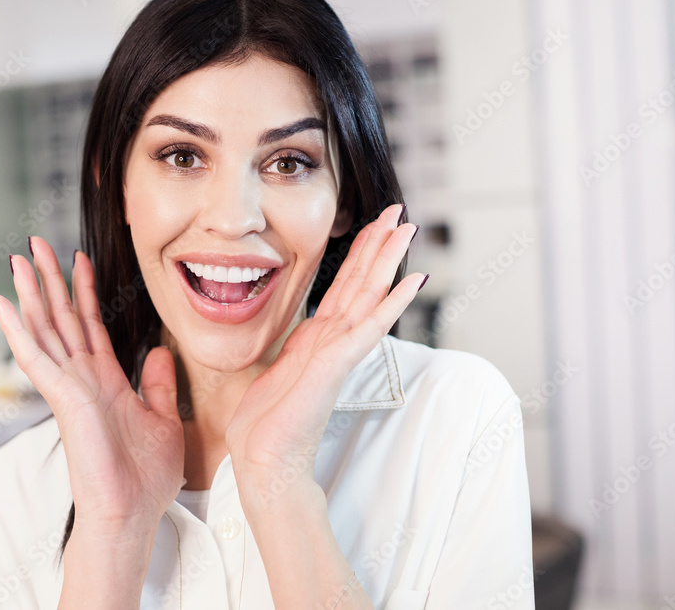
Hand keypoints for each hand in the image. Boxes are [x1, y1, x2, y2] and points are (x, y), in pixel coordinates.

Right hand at [0, 237, 183, 532]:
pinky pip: (36, 359)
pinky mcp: (62, 400)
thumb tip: (157, 351)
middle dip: (50, 281)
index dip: (84, 292)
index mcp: (106, 382)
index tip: (79, 260)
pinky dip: (18, 332)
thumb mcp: (164, 420)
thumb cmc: (145, 479)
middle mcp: (83, 380)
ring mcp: (69, 389)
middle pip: (62, 319)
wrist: (131, 515)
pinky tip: (4, 306)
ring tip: (18, 260)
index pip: (91, 326)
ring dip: (31, 295)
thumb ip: (156, 385)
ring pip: (45, 331)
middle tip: (37, 244)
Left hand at [225, 204, 424, 501]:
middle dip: (381, 245)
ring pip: (369, 296)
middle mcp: (333, 341)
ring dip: (389, 261)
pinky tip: (410, 282)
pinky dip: (391, 303)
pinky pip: (367, 327)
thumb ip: (296, 348)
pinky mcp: (334, 365)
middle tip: (402, 213)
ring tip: (408, 230)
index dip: (361, 254)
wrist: (263, 460)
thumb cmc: (267, 424)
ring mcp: (337, 352)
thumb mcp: (278, 369)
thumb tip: (303, 332)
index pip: (345, 287)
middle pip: (363, 283)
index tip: (374, 225)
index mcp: (318, 339)